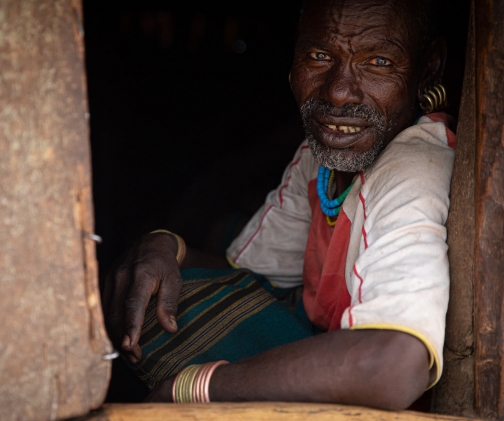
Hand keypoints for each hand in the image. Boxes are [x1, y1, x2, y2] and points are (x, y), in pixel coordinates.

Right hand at [102, 232, 182, 361]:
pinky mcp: (104, 284)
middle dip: (123, 338)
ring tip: (129, 353)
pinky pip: (104, 309)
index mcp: (141, 274)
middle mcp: (121, 277)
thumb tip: (169, 329)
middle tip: (136, 357)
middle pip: (116, 313)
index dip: (131, 325)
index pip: (133, 303)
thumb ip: (170, 303)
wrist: (149, 244)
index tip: (130, 345)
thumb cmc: (164, 265)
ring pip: (107, 314)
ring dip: (115, 335)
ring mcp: (110, 280)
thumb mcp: (174, 280)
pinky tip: (119, 338)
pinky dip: (110, 326)